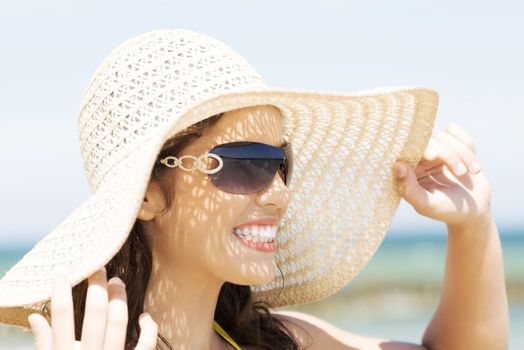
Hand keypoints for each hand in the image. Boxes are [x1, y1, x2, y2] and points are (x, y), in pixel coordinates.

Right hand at [27, 267, 157, 349]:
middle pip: (95, 311)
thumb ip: (44, 343)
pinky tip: (144, 317)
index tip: (62, 272)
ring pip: (119, 320)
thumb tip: (34, 317)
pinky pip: (146, 343)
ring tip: (117, 282)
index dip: (60, 290)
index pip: (61, 316)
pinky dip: (148, 327)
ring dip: (119, 298)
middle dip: (97, 285)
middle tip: (98, 269)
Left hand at [394, 123, 491, 227]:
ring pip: (444, 136)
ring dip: (462, 154)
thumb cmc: (446, 209)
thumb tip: (398, 166)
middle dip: (449, 156)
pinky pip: (456, 131)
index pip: (408, 150)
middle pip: (430, 141)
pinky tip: (473, 163)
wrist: (474, 209)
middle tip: (461, 173)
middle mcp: (418, 157)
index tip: (433, 156)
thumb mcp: (427, 204)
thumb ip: (409, 188)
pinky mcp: (450, 143)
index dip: (420, 149)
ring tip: (469, 173)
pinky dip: (467, 146)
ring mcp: (435, 148)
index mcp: (407, 171)